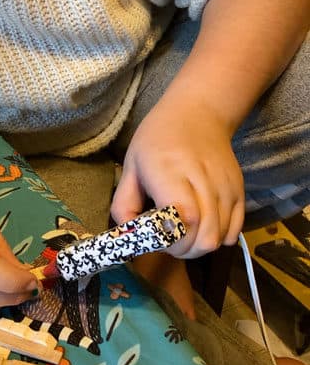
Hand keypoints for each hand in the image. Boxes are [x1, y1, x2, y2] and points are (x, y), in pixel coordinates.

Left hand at [110, 96, 244, 258]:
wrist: (198, 114)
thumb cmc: (157, 140)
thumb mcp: (131, 166)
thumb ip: (124, 204)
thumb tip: (128, 237)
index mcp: (170, 172)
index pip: (183, 219)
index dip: (172, 240)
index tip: (157, 238)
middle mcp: (203, 180)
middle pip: (204, 237)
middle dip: (182, 250)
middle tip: (167, 239)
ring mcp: (226, 187)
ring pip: (219, 239)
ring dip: (197, 246)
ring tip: (182, 232)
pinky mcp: (240, 191)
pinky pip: (233, 233)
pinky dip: (216, 239)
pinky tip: (201, 226)